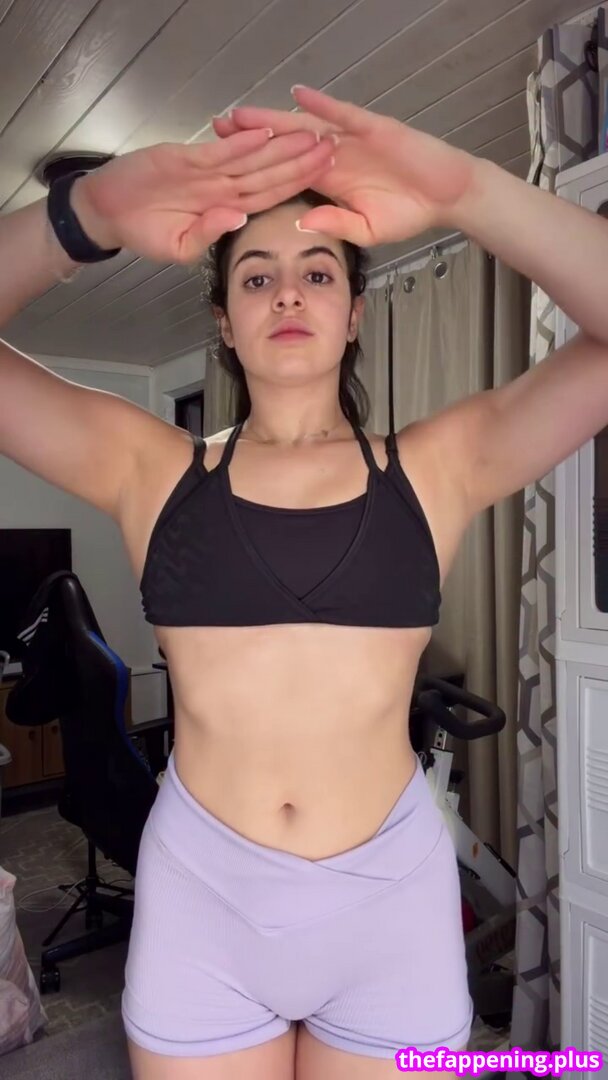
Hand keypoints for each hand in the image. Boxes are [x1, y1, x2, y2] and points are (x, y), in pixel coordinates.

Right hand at [69, 126, 335, 263]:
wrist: (107, 212)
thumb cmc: (143, 233)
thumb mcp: (178, 248)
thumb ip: (208, 235)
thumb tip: (237, 219)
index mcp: (226, 209)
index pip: (270, 196)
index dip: (298, 186)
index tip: (325, 176)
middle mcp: (222, 187)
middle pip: (268, 173)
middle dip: (300, 161)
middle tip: (331, 146)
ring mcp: (205, 170)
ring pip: (250, 158)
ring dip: (279, 146)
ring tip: (309, 134)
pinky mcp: (184, 156)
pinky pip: (218, 151)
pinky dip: (239, 142)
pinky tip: (263, 133)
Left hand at [212, 85, 478, 246]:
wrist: (446, 196)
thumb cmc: (409, 212)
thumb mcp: (367, 229)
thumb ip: (335, 223)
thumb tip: (303, 222)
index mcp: (329, 181)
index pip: (285, 171)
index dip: (257, 167)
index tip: (226, 167)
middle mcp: (334, 156)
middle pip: (285, 143)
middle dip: (253, 137)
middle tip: (218, 129)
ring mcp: (352, 140)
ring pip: (306, 126)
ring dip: (275, 119)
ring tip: (244, 114)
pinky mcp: (373, 129)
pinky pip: (344, 116)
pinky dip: (323, 107)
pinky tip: (299, 97)